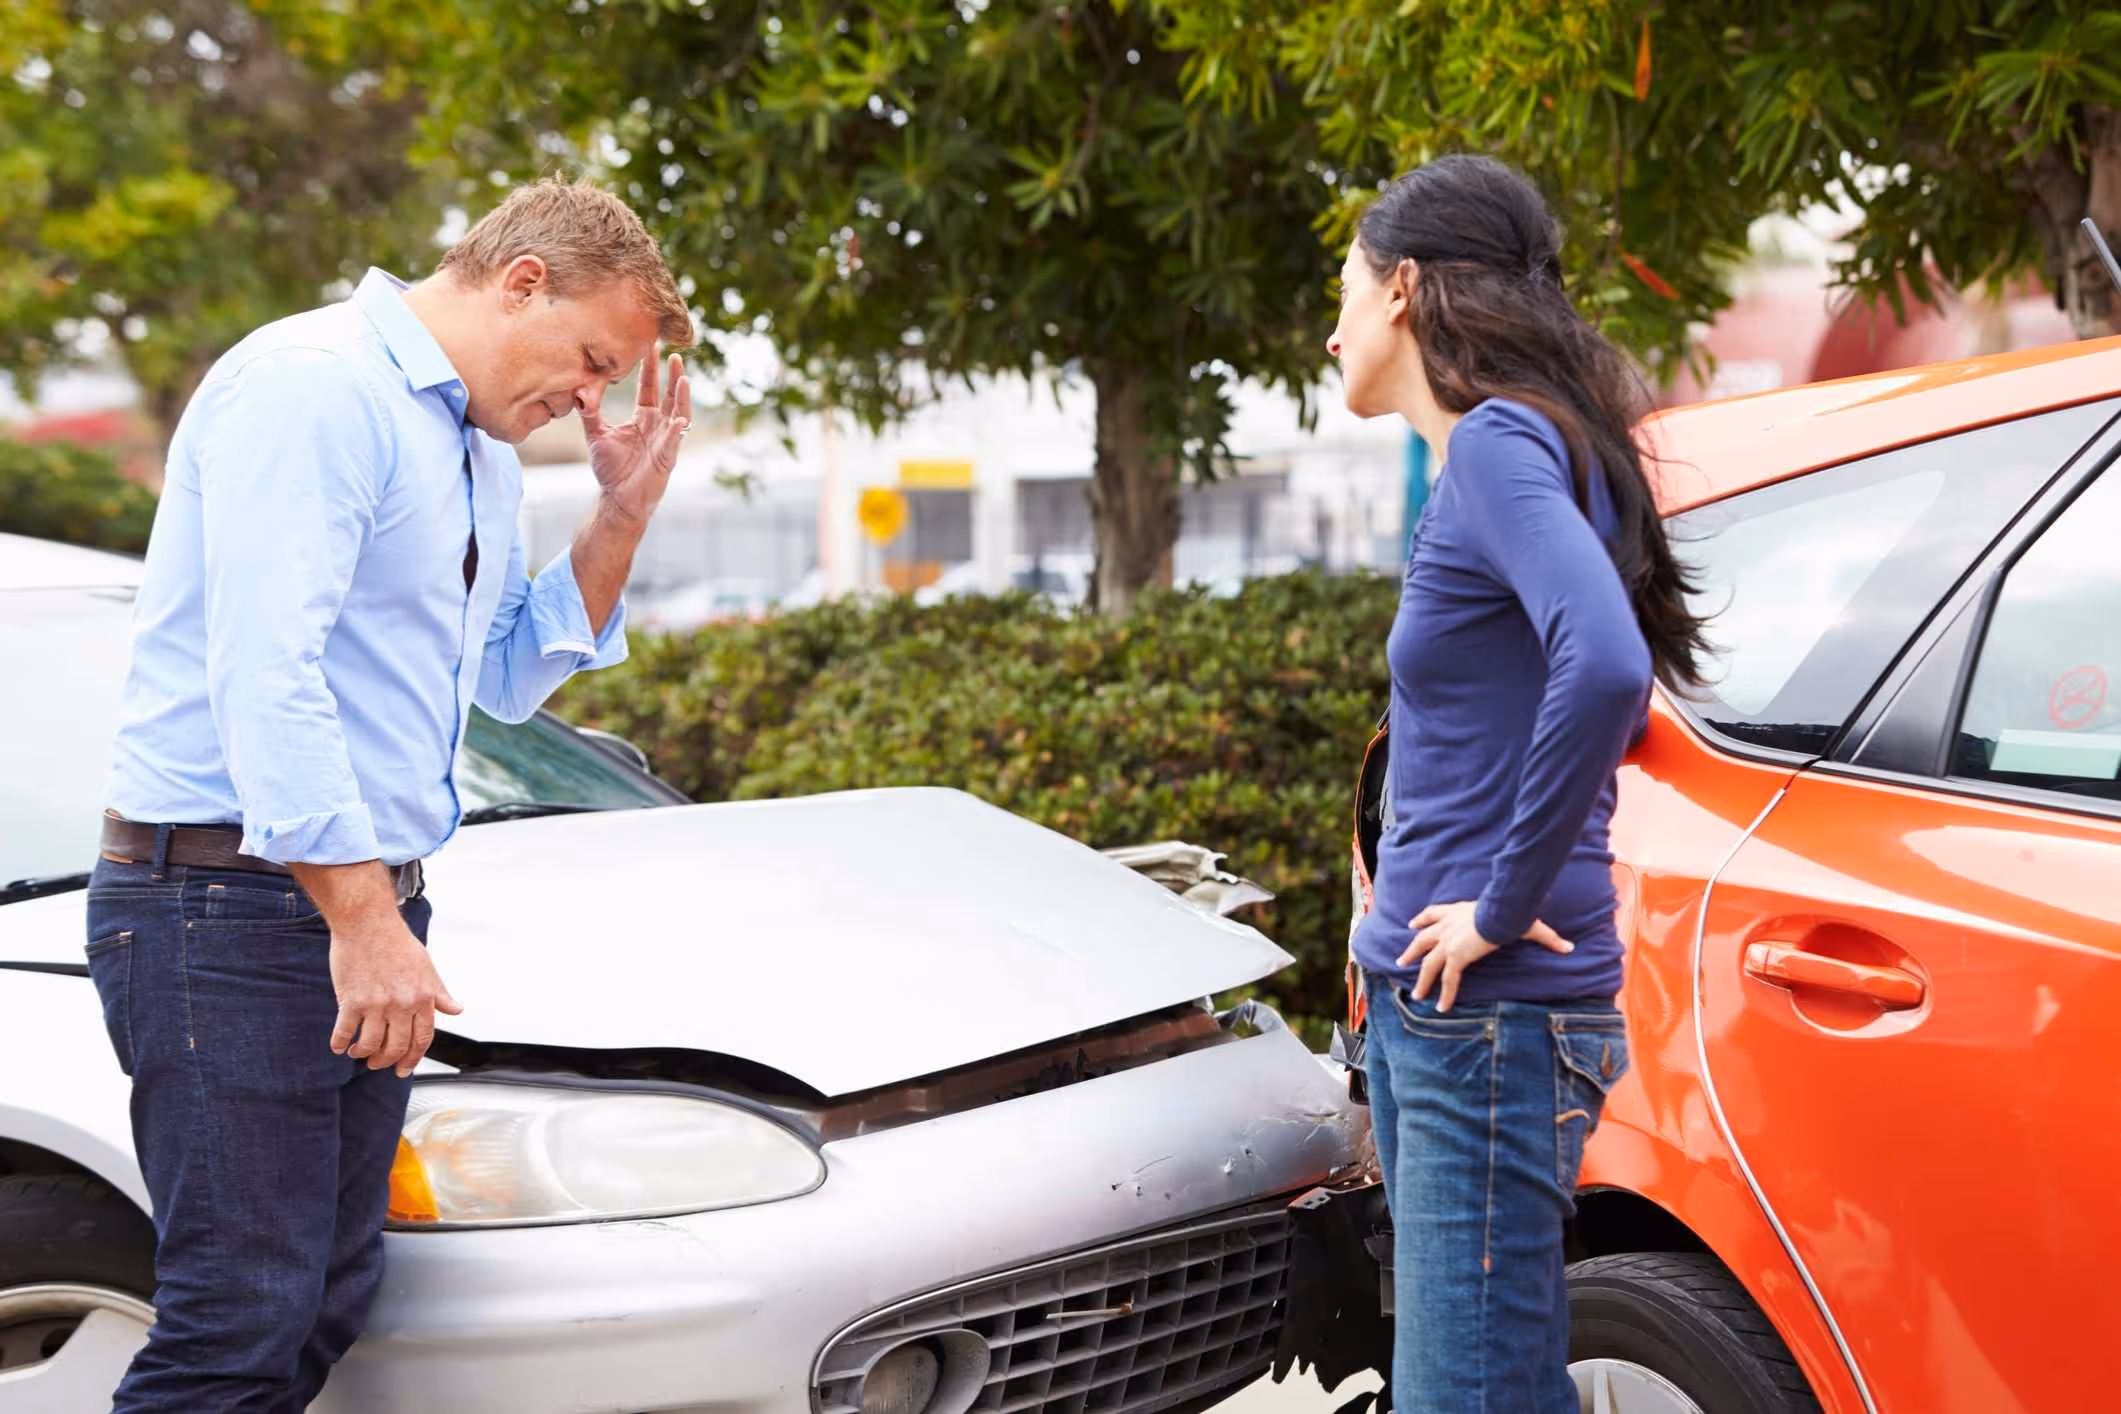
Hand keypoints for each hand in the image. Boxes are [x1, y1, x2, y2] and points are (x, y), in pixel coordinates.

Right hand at [329, 916, 463, 1077]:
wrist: (368, 923)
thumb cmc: (397, 942)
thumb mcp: (427, 967)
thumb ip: (439, 993)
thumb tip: (456, 1009)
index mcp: (423, 997)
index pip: (423, 1039)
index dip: (413, 1058)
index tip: (404, 1068)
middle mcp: (402, 1004)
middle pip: (397, 1047)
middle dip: (387, 1062)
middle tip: (378, 1064)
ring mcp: (376, 1004)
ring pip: (371, 1044)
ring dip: (363, 1054)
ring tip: (358, 1052)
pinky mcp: (352, 1000)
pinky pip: (345, 1030)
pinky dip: (340, 1043)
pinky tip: (338, 1045)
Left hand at [582, 345, 691, 527]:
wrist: (618, 498)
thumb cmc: (610, 469)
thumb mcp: (596, 434)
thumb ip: (590, 412)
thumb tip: (578, 390)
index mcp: (643, 419)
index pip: (648, 388)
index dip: (650, 369)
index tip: (650, 346)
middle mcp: (658, 426)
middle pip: (668, 395)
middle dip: (671, 375)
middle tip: (673, 353)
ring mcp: (666, 440)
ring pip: (679, 413)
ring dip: (682, 396)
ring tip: (684, 378)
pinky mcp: (667, 457)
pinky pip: (675, 440)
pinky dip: (678, 429)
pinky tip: (680, 418)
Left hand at [1398, 901, 1574, 1013]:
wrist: (1503, 911)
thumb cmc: (1514, 911)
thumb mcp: (1528, 922)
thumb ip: (1547, 937)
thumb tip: (1569, 947)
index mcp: (1458, 911)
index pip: (1434, 913)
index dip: (1422, 919)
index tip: (1412, 924)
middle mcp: (1448, 926)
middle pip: (1423, 939)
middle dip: (1412, 950)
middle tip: (1402, 961)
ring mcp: (1449, 942)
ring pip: (1429, 964)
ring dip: (1422, 979)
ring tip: (1416, 993)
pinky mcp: (1455, 957)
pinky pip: (1447, 980)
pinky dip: (1444, 994)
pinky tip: (1440, 1007)